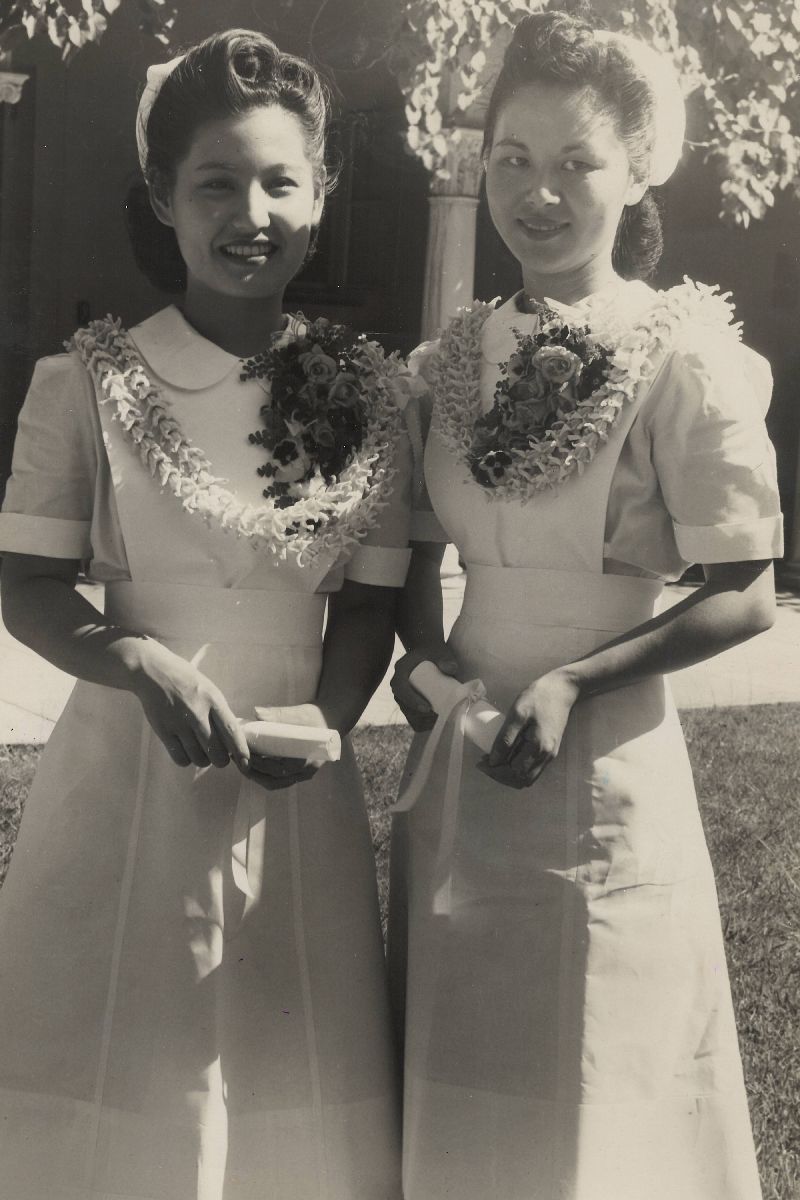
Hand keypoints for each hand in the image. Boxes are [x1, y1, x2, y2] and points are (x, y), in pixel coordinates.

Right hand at [132, 640, 249, 770]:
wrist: (153, 672)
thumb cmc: (185, 681)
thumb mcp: (209, 690)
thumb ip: (219, 712)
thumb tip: (233, 739)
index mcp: (213, 700)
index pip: (232, 731)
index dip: (241, 751)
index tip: (246, 764)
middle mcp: (197, 712)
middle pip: (216, 751)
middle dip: (221, 760)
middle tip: (219, 756)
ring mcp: (179, 723)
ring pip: (199, 758)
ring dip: (203, 760)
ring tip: (201, 751)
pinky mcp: (163, 731)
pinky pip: (180, 758)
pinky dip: (186, 760)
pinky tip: (186, 751)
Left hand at [241, 702, 324, 791]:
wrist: (330, 720)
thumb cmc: (316, 716)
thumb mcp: (300, 713)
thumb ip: (280, 714)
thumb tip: (257, 712)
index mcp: (309, 760)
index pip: (281, 770)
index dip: (261, 765)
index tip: (246, 755)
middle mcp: (305, 772)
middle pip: (274, 781)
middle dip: (254, 773)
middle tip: (238, 760)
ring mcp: (300, 775)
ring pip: (274, 783)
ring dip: (255, 775)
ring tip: (240, 762)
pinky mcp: (295, 772)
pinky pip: (276, 779)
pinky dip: (262, 774)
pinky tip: (250, 763)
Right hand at [390, 647, 458, 731]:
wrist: (430, 653)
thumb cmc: (436, 652)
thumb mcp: (441, 652)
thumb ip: (447, 658)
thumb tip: (451, 669)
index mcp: (401, 670)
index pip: (400, 688)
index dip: (411, 700)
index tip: (428, 708)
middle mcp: (398, 684)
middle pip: (403, 705)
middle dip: (419, 714)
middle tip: (437, 716)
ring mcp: (402, 695)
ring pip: (408, 714)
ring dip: (422, 720)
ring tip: (439, 719)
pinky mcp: (409, 703)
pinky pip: (412, 718)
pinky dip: (422, 723)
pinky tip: (435, 722)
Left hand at [479, 668, 579, 789]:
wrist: (562, 689)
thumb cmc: (538, 697)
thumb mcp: (517, 713)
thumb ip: (505, 738)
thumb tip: (493, 760)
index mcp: (539, 748)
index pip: (514, 772)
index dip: (495, 771)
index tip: (480, 763)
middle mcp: (546, 756)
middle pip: (521, 780)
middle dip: (500, 776)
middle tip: (484, 763)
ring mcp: (550, 755)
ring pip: (527, 777)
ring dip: (509, 774)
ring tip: (493, 761)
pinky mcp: (550, 750)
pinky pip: (532, 769)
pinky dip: (517, 769)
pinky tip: (507, 757)